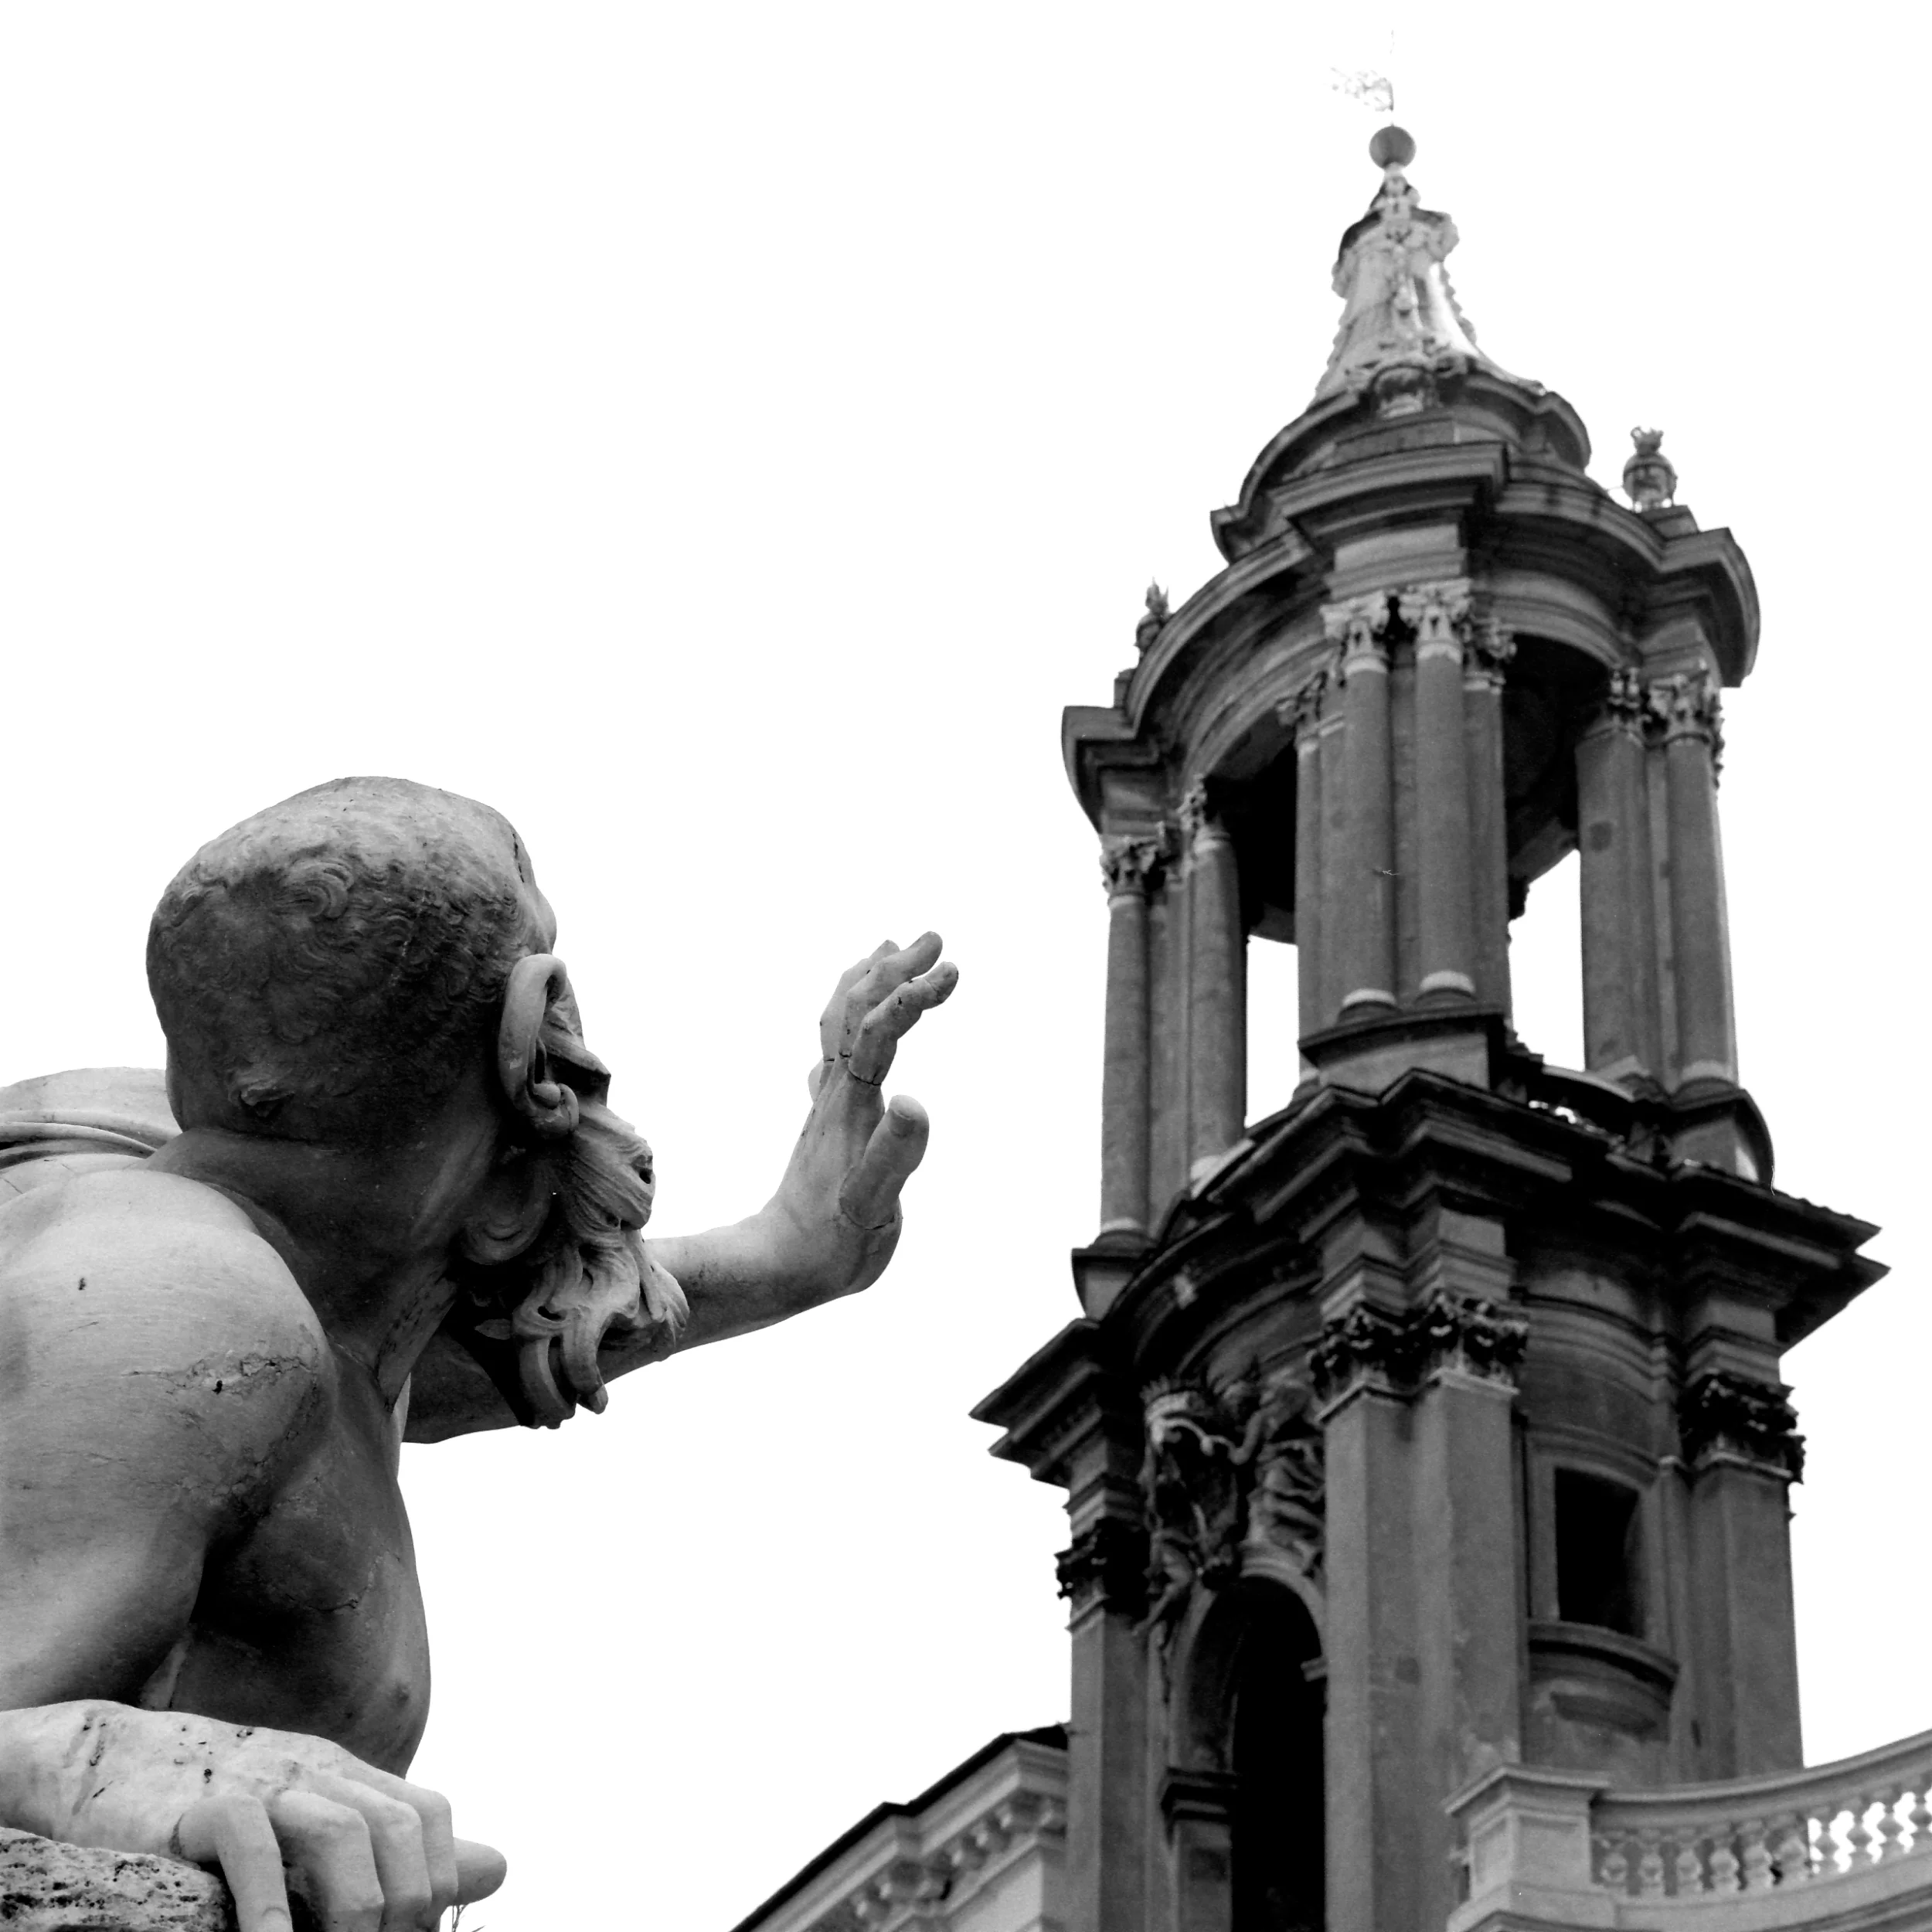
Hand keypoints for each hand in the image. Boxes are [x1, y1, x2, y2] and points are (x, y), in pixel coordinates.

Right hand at [9, 1702, 503, 1931]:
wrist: (112, 1763)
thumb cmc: (219, 1810)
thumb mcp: (316, 1822)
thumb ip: (401, 1848)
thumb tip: (499, 1867)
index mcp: (347, 1776)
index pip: (427, 1813)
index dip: (436, 1879)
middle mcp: (315, 1770)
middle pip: (398, 1825)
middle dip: (403, 1905)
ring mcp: (261, 1780)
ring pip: (344, 1831)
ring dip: (353, 1911)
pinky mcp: (201, 1804)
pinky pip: (252, 1844)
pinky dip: (270, 1902)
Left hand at [765, 933, 956, 1303]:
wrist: (779, 1267)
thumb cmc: (831, 1245)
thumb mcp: (873, 1206)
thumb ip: (894, 1156)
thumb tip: (915, 1101)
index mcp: (851, 1105)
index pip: (881, 1031)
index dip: (913, 994)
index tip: (953, 970)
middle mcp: (835, 1093)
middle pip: (857, 1010)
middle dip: (895, 967)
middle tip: (936, 938)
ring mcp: (829, 1103)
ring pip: (842, 1023)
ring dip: (870, 982)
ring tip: (891, 951)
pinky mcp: (828, 1120)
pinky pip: (840, 1051)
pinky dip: (855, 1021)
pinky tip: (858, 1030)